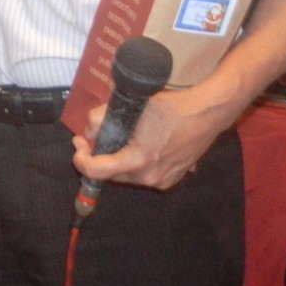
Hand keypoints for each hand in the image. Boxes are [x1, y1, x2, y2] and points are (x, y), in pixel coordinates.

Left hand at [70, 89, 217, 190]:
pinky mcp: (174, 178)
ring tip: (117, 139)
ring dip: (117, 160)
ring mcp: (164, 180)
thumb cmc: (171, 107)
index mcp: (138, 161)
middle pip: (111, 174)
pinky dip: (135, 162)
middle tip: (93, 138)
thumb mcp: (131, 104)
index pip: (96, 171)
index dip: (81, 159)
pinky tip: (137, 145)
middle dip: (98, 157)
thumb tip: (88, 131)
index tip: (78, 145)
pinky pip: (145, 174)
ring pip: (128, 175)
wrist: (207, 113)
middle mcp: (150, 177)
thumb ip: (102, 117)